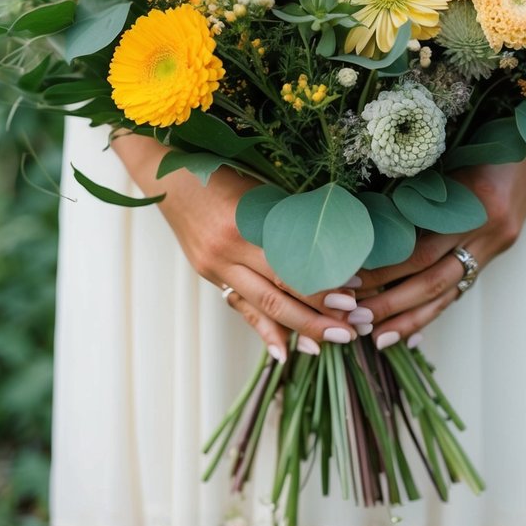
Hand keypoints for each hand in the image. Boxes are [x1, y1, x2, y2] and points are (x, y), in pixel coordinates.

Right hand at [111, 133, 364, 360]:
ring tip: (330, 340)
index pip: (291, 263)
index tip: (356, 293)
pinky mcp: (209, 274)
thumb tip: (329, 243)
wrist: (168, 179)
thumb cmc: (221, 173)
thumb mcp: (257, 190)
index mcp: (245, 224)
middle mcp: (228, 251)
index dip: (324, 281)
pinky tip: (283, 353)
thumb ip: (286, 219)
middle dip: (318, 314)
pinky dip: (263, 331)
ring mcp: (216, 266)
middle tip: (352, 328)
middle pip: (279, 292)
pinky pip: (240, 307)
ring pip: (262, 306)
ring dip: (299, 327)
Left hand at [354, 153, 525, 347]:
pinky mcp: (496, 252)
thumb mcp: (452, 163)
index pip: (421, 249)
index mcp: (473, 204)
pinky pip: (461, 288)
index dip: (385, 268)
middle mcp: (486, 232)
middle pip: (433, 279)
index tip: (350, 279)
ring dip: (409, 318)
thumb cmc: (487, 146)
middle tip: (355, 317)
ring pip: (448, 293)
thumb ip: (421, 193)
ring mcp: (494, 246)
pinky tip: (409, 328)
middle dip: (391, 302)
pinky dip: (433, 309)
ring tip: (377, 336)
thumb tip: (372, 223)